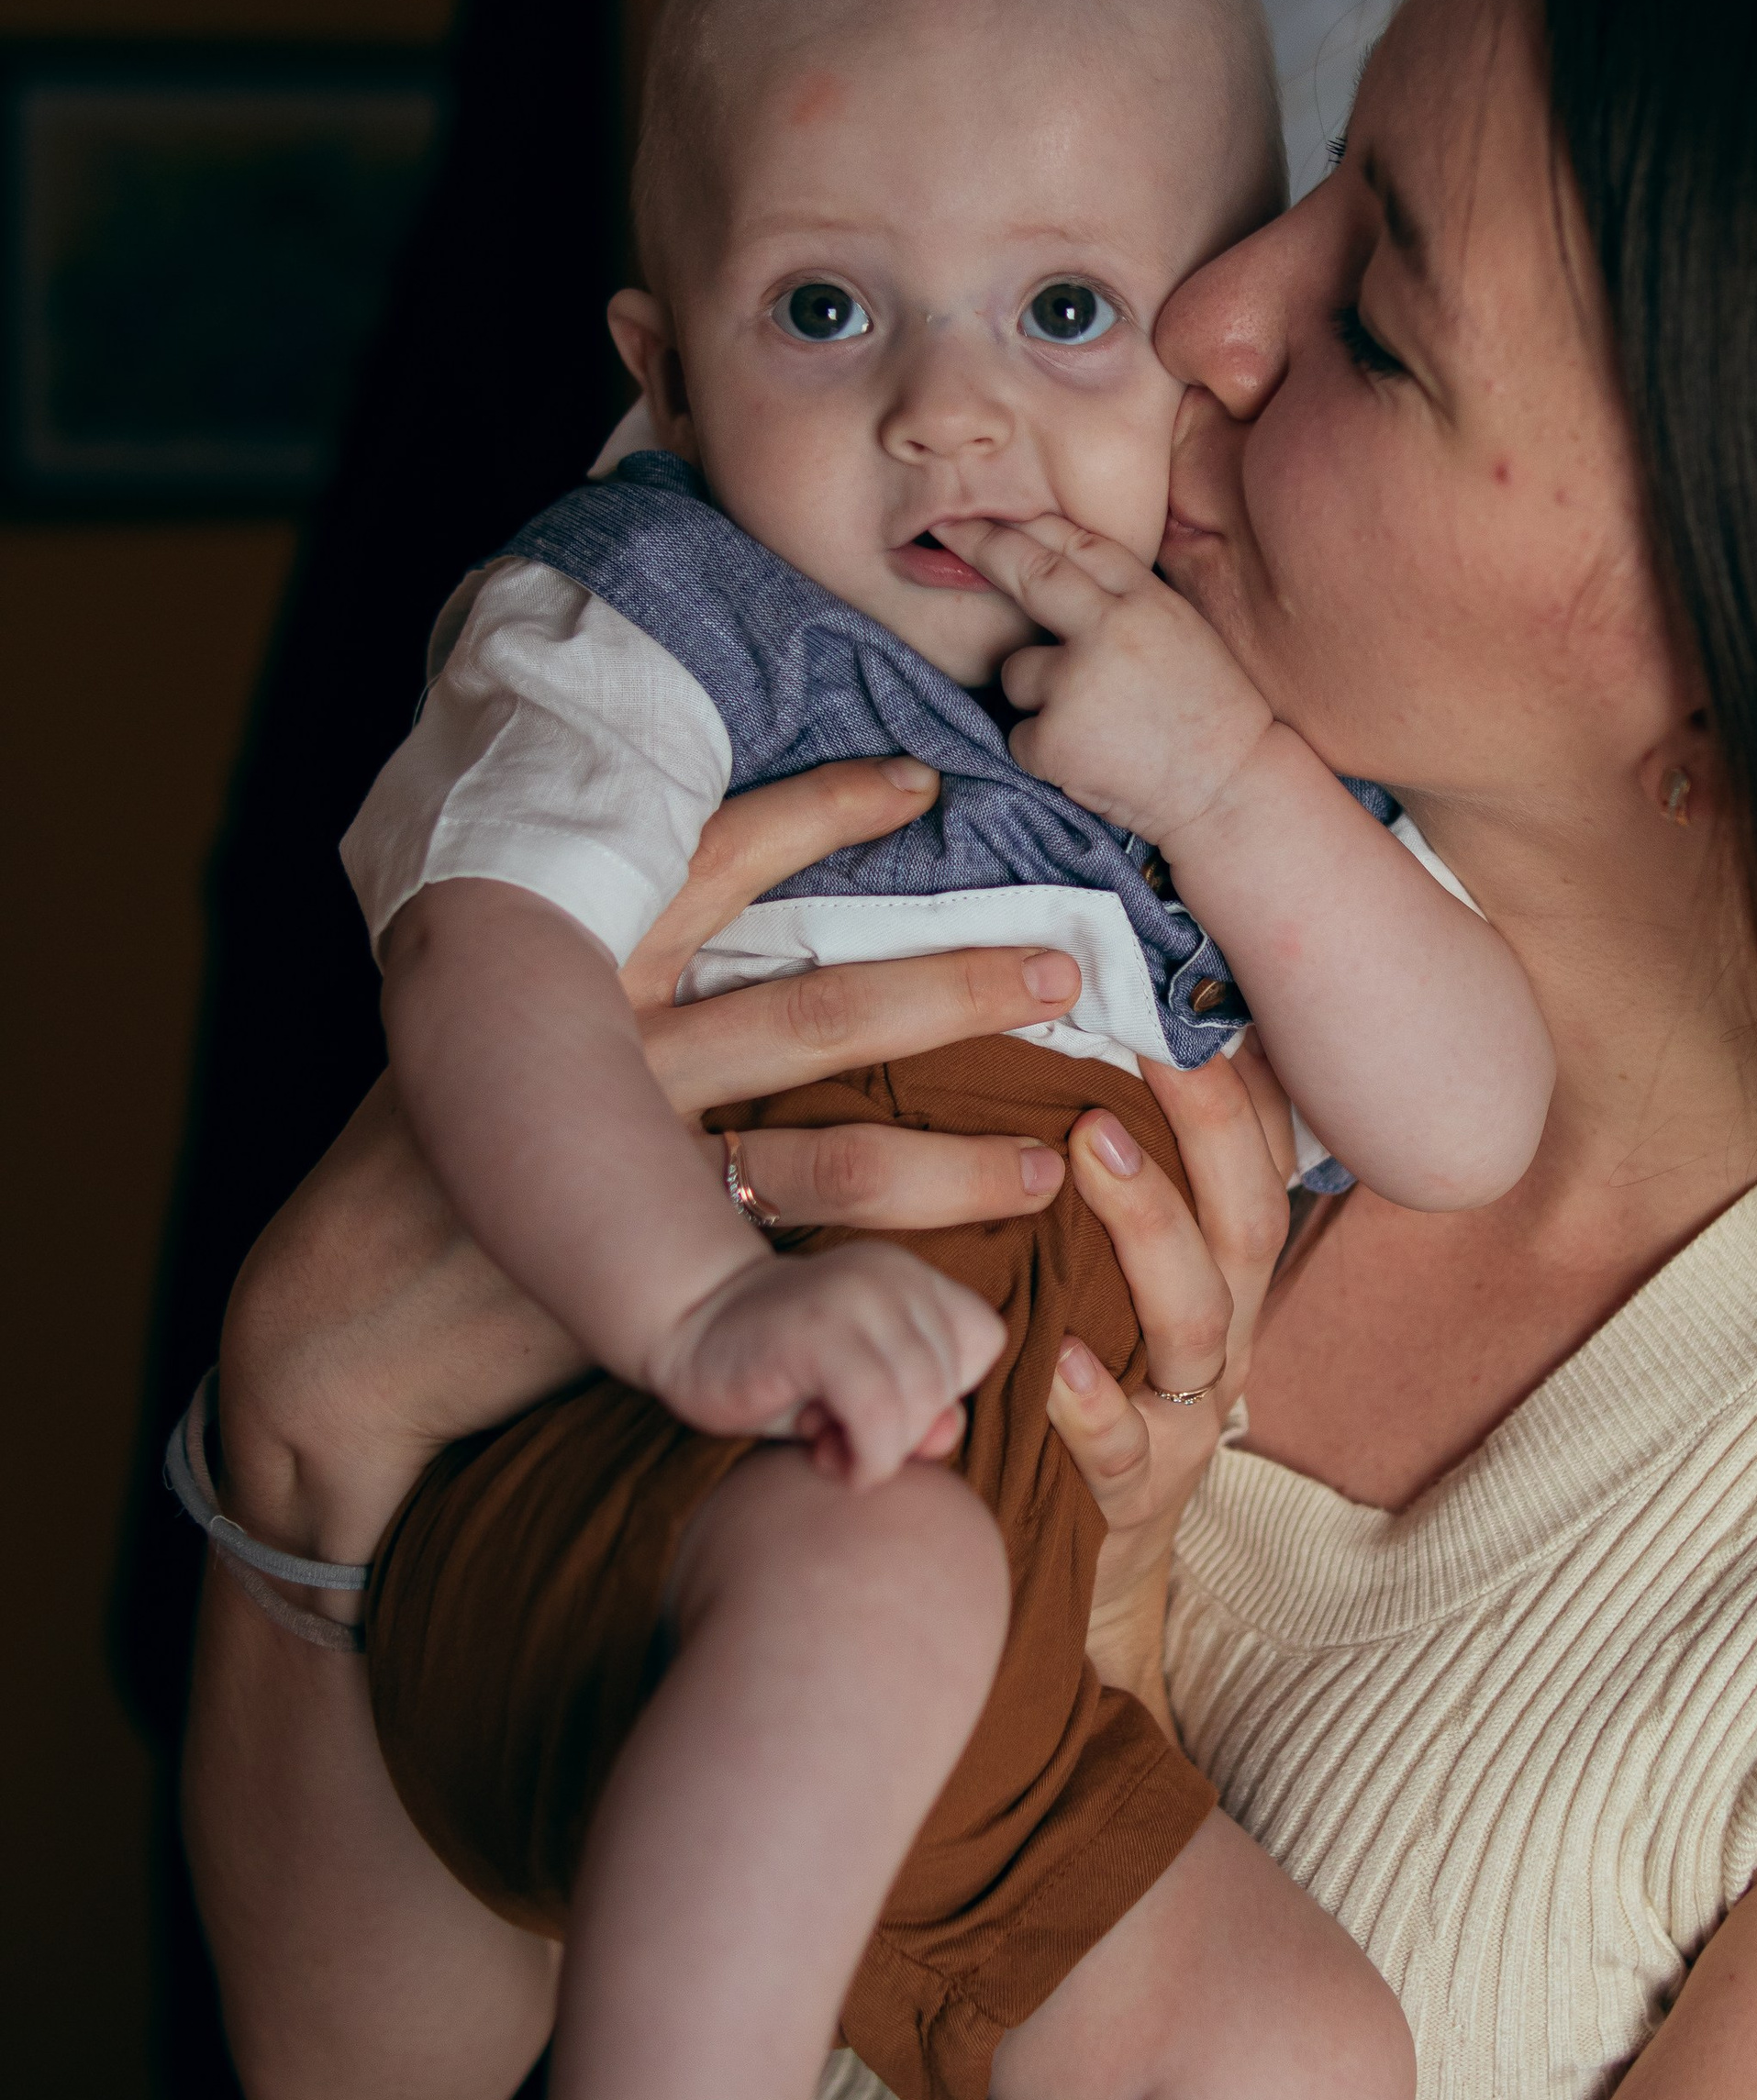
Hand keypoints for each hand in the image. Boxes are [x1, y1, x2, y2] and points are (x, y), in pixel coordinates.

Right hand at [219, 760, 1085, 1564]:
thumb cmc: (432, 1169)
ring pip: (835, 1140)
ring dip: (959, 1144)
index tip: (924, 781)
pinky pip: (799, 1270)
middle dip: (954, 976)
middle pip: (820, 1000)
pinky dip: (896, 1272)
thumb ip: (596, 984)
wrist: (347, 1319)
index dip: (823, 810)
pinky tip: (964, 1291)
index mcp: (583, 972)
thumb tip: (709, 929)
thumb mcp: (497, 1039)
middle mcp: (621, 1055)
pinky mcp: (652, 1274)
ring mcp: (641, 1170)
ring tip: (1056, 1140)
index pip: (716, 860)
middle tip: (1067, 957)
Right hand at [659, 1240, 1005, 1485]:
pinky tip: (822, 1455)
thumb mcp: (864, 1391)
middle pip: (948, 1383)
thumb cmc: (782, 1371)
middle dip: (903, 1432)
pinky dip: (864, 1459)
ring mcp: (854, 1297)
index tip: (883, 1403)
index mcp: (911, 1275)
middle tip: (843, 1435)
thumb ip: (918, 1412)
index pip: (982, 1340)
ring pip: (919, 1403)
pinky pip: (879, 1416)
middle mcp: (891, 1275)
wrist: (687, 1329)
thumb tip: (945, 1436)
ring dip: (880, 1451)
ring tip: (829, 1445)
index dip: (941, 1388)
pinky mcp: (817, 1331)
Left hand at [928, 512, 1276, 843]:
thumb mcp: (1183, 636)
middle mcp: (1110, 630)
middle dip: (983, 545)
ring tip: (1097, 725)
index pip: (1081, 543)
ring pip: (1016, 671)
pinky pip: (1019, 734)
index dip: (1034, 524)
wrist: (1231, 792)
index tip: (994, 510)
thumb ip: (1127, 605)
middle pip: (1030, 573)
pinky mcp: (1053, 738)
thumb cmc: (1210, 719)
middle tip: (948, 528)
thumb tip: (1062, 574)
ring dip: (1038, 696)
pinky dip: (1044, 751)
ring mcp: (1077, 683)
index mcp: (1148, 602)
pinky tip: (1092, 761)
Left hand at [1041, 1035, 1296, 1728]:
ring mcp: (1181, 1420)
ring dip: (1149, 1226)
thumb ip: (1095, 1168)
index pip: (1262, 1159)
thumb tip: (1063, 1017)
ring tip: (1092, 1150)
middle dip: (1209, 1126)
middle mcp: (1220, 1337)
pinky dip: (1093, 1404)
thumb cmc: (1075, 1375)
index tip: (1204, 988)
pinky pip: (1121, 1450)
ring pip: (1195, 1321)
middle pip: (1244, 1221)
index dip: (1246, 1078)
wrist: (1065, 1563)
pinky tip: (1057, 1358)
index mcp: (1221, 1274)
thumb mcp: (1099, 1273)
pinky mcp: (1125, 1499)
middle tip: (1153, 1044)